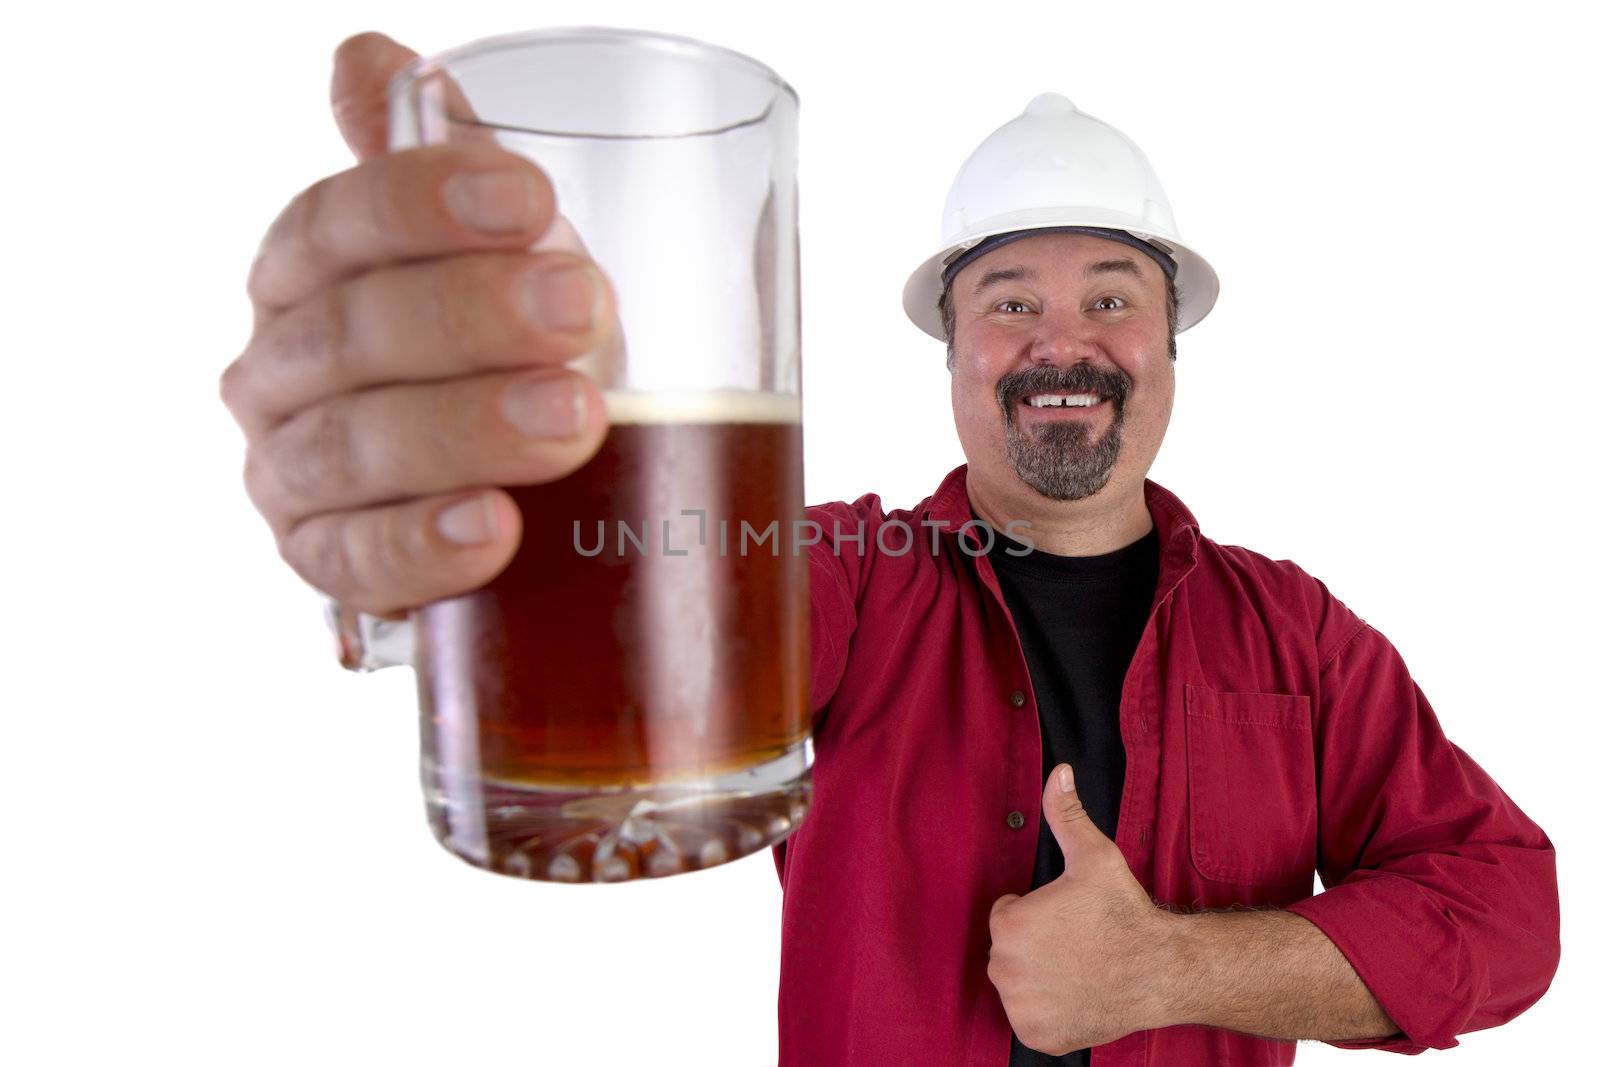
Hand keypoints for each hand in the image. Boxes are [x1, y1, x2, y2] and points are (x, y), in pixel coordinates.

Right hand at [219, 32, 619, 619]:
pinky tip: (492, 531)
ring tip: (575, 422)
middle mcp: (280, 367)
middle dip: (470, 319)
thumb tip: (368, 57)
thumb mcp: (495, 246)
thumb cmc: (510, 341)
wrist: (512, 479)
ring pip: (354, 450)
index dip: (422, 203)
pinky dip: (422, 549)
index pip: (336, 222)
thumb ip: (437, 161)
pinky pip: (355, 565)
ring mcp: (292, 473)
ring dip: (466, 431)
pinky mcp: (325, 566)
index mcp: (310, 270)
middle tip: (583, 312)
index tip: (533, 200)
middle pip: (353, 334)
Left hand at [986, 764, 1178, 1055]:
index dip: (1036, 914)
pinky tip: (1076, 995)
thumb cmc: (1125, 913)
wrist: (1161, 970)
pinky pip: (1030, 1019)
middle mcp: (1006, 969)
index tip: (1067, 919)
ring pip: (1018, 985)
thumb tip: (1058, 772)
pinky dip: (1048, 1012)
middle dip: (1034, 946)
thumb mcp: (1094, 856)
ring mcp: (1022, 1007)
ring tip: (1077, 967)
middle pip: (1008, 952)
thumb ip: (1065, 814)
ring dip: (1038, 978)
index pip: (1007, 916)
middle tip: (1075, 943)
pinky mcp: (1037, 1035)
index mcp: (1010, 925)